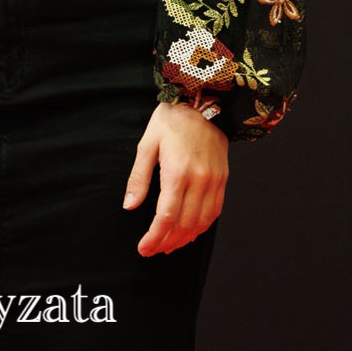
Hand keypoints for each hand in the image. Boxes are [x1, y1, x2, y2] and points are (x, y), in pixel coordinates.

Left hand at [122, 102, 227, 255]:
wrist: (206, 100)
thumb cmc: (171, 120)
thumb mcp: (147, 144)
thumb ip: (139, 177)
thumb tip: (129, 206)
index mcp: (178, 172)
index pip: (166, 217)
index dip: (154, 237)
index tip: (143, 248)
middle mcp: (200, 180)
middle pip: (184, 224)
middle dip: (166, 242)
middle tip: (152, 250)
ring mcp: (214, 181)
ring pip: (201, 223)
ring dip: (184, 239)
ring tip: (168, 246)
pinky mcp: (223, 179)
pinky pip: (215, 212)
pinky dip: (202, 227)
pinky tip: (189, 232)